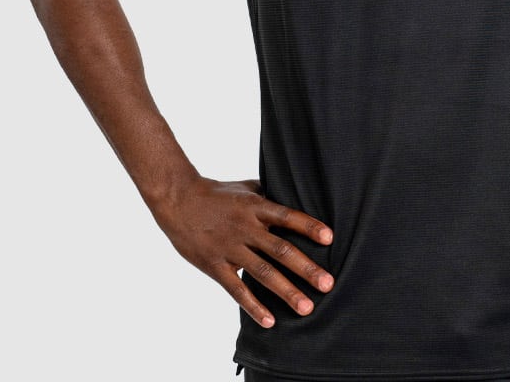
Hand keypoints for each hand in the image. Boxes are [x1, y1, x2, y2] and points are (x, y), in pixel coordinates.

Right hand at [149, 176, 333, 326]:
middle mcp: (246, 228)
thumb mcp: (247, 188)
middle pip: (280, 249)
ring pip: (262, 272)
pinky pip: (236, 289)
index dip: (309, 226)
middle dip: (306, 268)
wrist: (179, 200)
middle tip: (328, 284)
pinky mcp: (215, 266)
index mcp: (256, 207)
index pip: (287, 216)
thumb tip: (297, 198)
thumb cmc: (218, 194)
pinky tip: (269, 321)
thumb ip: (270, 197)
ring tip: (306, 308)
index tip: (330, 238)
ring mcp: (230, 248)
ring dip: (286, 291)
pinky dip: (253, 306)